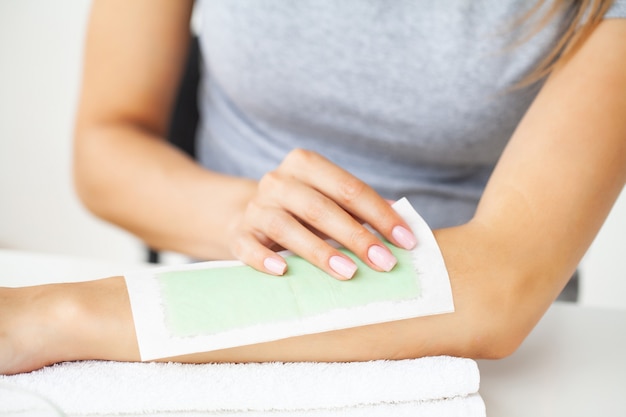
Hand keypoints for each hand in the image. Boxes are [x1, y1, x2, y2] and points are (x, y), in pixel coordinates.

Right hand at [227, 149, 416, 279]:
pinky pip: (248, 246)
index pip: (349, 189)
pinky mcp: (238, 233)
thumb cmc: (301, 210)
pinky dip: (264, 258)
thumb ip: (361, 208)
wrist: (248, 215)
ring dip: (319, 251)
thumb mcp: (330, 201)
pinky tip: (283, 271)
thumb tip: (403, 223)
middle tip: (385, 262)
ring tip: (348, 272)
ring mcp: (256, 207)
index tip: (407, 241)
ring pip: (286, 227)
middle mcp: (278, 181)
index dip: (381, 215)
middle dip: (357, 236)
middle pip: (320, 208)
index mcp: (305, 165)